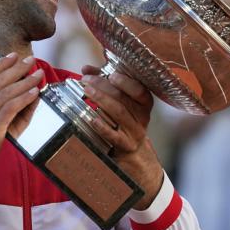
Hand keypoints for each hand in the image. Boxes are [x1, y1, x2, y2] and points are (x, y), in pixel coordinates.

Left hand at [80, 65, 161, 209]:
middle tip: (86, 80)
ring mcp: (134, 133)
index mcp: (143, 104)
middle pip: (124, 98)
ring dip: (101, 99)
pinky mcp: (125, 146)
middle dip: (103, 86)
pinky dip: (101, 125)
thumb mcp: (119, 105)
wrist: (135, 160)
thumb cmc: (122, 125)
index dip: (126, 81)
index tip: (111, 73)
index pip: (139, 90)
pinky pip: (113, 134)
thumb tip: (86, 69)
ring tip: (85, 90)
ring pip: (119, 112)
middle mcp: (142, 117)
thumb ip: (105, 84)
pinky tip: (90, 117)